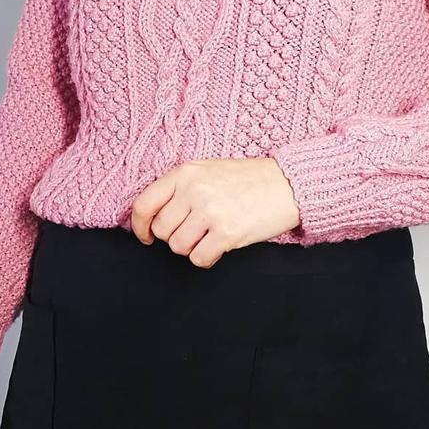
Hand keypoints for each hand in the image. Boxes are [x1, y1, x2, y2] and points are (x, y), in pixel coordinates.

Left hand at [131, 156, 299, 267]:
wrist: (288, 184)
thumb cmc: (249, 179)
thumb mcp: (209, 170)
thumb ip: (181, 188)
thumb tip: (154, 217)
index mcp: (186, 172)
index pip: (144, 204)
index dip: (140, 226)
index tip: (146, 236)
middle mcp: (194, 190)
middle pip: (162, 230)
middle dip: (174, 237)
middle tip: (195, 232)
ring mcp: (210, 211)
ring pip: (178, 246)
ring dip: (192, 248)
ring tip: (210, 236)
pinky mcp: (226, 232)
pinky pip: (199, 258)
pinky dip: (206, 258)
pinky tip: (220, 246)